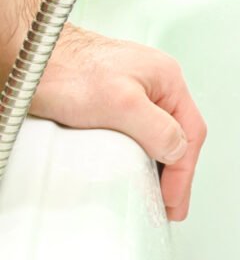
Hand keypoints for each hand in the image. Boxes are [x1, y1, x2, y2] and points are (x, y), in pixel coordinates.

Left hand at [31, 25, 206, 221]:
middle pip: (178, 135)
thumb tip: (178, 151)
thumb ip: (157, 128)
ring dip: (159, 164)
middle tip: (169, 206)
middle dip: (176, 173)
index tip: (173, 203)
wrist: (29, 52)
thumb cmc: (65, 68)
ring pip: (158, 133)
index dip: (184, 173)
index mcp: (167, 80)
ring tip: (155, 194)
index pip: (190, 134)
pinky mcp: (111, 99)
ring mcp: (134, 90)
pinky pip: (136, 131)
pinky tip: (132, 167)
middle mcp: (155, 84)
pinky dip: (140, 154)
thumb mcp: (119, 102)